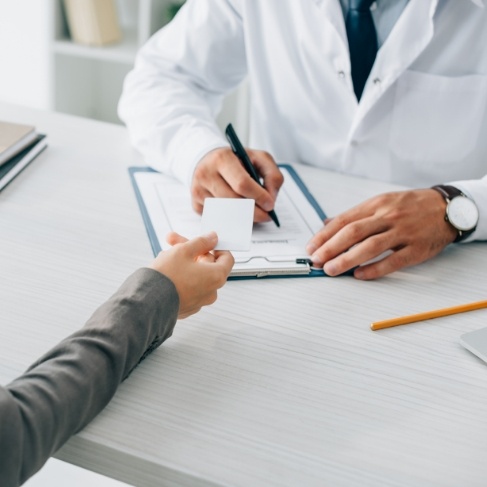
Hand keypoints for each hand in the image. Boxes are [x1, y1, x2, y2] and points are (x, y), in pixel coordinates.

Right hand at [149, 232, 233, 318]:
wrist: (147, 302)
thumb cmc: (166, 277)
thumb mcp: (183, 250)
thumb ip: (201, 242)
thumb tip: (213, 238)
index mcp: (216, 276)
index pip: (227, 258)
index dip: (215, 247)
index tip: (203, 242)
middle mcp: (211, 291)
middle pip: (207, 265)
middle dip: (191, 251)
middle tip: (173, 241)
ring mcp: (199, 301)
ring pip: (195, 275)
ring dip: (183, 263)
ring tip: (164, 256)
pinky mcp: (187, 307)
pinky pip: (188, 287)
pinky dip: (180, 278)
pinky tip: (165, 271)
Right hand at [191, 147, 283, 222]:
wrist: (207, 160)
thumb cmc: (236, 160)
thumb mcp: (258, 158)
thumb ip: (272, 175)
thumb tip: (271, 198)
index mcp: (222, 158)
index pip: (242, 183)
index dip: (258, 197)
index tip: (270, 205)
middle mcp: (206, 174)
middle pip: (234, 201)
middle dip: (254, 211)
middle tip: (266, 215)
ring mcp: (198, 190)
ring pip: (226, 212)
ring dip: (243, 216)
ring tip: (254, 212)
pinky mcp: (195, 204)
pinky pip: (217, 217)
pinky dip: (230, 217)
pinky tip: (237, 211)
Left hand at [306, 189, 456, 279]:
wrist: (447, 208)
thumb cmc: (410, 206)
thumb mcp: (381, 202)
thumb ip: (355, 215)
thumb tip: (327, 224)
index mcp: (376, 205)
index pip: (343, 220)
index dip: (324, 235)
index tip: (312, 247)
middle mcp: (387, 217)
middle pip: (353, 232)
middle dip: (330, 247)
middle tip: (316, 260)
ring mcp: (403, 232)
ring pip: (370, 246)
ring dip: (347, 259)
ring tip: (332, 269)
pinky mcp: (416, 249)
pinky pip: (393, 261)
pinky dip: (374, 269)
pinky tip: (359, 275)